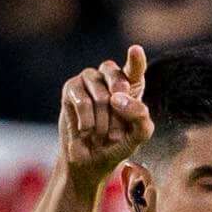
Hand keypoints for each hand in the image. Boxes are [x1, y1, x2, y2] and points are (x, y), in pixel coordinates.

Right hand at [58, 42, 153, 177]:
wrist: (90, 161)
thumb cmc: (117, 145)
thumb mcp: (138, 135)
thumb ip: (140, 117)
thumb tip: (116, 98)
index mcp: (131, 84)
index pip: (135, 69)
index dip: (136, 60)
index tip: (135, 50)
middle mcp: (110, 76)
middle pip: (117, 78)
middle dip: (120, 109)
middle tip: (117, 132)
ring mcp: (89, 79)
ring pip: (101, 96)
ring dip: (103, 122)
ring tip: (101, 135)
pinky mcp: (71, 87)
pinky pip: (82, 101)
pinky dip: (87, 121)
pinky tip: (86, 131)